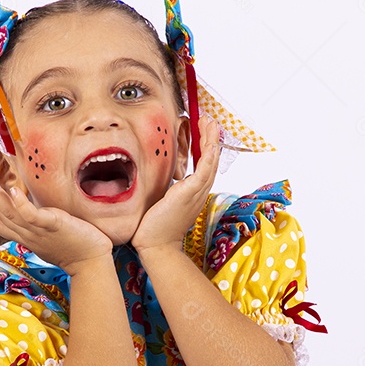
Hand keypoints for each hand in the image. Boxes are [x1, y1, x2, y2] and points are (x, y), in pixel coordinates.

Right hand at [0, 168, 112, 274]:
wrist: (90, 261)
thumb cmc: (72, 246)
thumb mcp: (47, 234)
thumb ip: (35, 223)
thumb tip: (29, 211)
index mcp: (25, 236)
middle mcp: (27, 234)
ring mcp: (38, 231)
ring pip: (10, 214)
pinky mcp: (52, 226)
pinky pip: (32, 216)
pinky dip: (21, 204)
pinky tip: (14, 190)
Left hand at [132, 112, 220, 255]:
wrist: (155, 245)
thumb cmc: (154, 227)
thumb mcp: (161, 200)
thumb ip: (164, 187)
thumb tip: (159, 176)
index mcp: (192, 192)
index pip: (202, 165)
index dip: (203, 147)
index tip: (198, 131)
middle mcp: (198, 191)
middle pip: (210, 159)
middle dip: (209, 138)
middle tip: (208, 120)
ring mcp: (197, 192)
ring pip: (210, 161)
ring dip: (211, 140)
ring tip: (209, 122)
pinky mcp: (191, 193)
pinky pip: (205, 170)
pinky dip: (208, 154)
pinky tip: (209, 141)